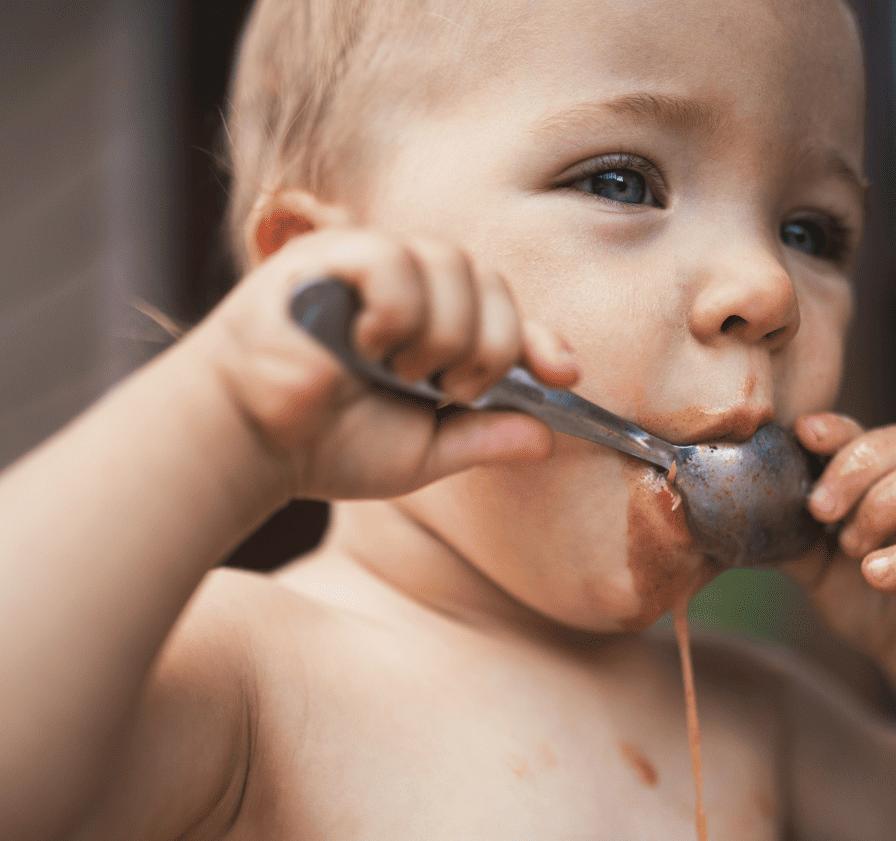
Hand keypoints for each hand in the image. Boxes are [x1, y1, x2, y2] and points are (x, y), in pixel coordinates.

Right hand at [189, 227, 577, 501]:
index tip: (564, 373)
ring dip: (442, 335)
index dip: (541, 339)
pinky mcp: (328, 256)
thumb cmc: (326, 445)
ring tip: (399, 371)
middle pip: (491, 284)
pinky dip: (395, 312)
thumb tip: (547, 439)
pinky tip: (367, 345)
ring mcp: (369, 266)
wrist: (253, 444)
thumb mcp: (422, 452)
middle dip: (488, 348)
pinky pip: (396, 262)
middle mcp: (408, 290)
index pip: (505, 313)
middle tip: (448, 389)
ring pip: (453, 267)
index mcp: (432, 330)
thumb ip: (482, 438)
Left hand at [784, 413, 895, 707]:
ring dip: (888, 503)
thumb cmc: (872, 602)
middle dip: (855, 467)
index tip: (803, 436)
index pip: (867, 434)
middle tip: (819, 509)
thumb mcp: (816, 568)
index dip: (837, 429)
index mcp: (889, 479)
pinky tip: (875, 574)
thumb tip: (726, 521)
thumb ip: (785, 539)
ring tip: (851, 546)